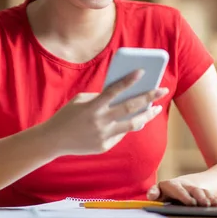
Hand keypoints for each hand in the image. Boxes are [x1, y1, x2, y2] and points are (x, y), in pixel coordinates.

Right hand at [44, 69, 168, 155]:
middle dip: (149, 97)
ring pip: (132, 124)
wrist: (54, 140)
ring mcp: (103, 135)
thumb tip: (124, 94)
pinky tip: (137, 119)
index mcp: (93, 106)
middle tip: (163, 90)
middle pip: (130, 107)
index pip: (114, 90)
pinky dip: (128, 125)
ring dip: (147, 115)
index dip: (129, 80)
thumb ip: (100, 97)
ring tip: (156, 108)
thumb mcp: (81, 100)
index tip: (142, 71)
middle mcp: (100, 121)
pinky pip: (121, 134)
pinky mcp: (104, 146)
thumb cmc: (68, 115)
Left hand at [147, 178, 216, 206]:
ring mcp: (195, 188)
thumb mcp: (160, 192)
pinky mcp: (204, 192)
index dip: (183, 195)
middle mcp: (185, 185)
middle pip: (192, 189)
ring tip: (213, 205)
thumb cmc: (168, 192)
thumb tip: (151, 196)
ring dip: (208, 198)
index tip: (190, 203)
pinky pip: (211, 195)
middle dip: (198, 197)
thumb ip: (155, 193)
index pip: (177, 188)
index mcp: (172, 185)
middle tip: (202, 204)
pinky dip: (216, 199)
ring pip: (203, 192)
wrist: (183, 183)